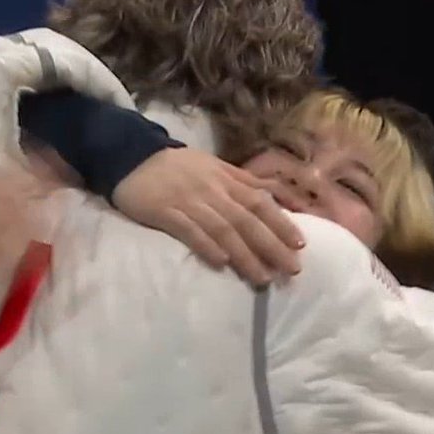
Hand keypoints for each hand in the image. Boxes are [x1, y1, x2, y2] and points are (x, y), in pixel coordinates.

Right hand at [111, 147, 304, 285]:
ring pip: (223, 230)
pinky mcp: (165, 212)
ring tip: (262, 277)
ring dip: (245, 255)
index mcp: (226, 179)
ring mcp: (189, 201)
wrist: (132, 156)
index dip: (281, 222)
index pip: (260, 201)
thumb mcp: (215, 166)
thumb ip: (245, 180)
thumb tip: (278, 194)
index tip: (301, 244)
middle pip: (247, 220)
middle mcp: (212, 191)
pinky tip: (221, 263)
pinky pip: (189, 230)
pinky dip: (206, 246)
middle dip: (271, 245)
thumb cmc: (178, 165)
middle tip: (291, 268)